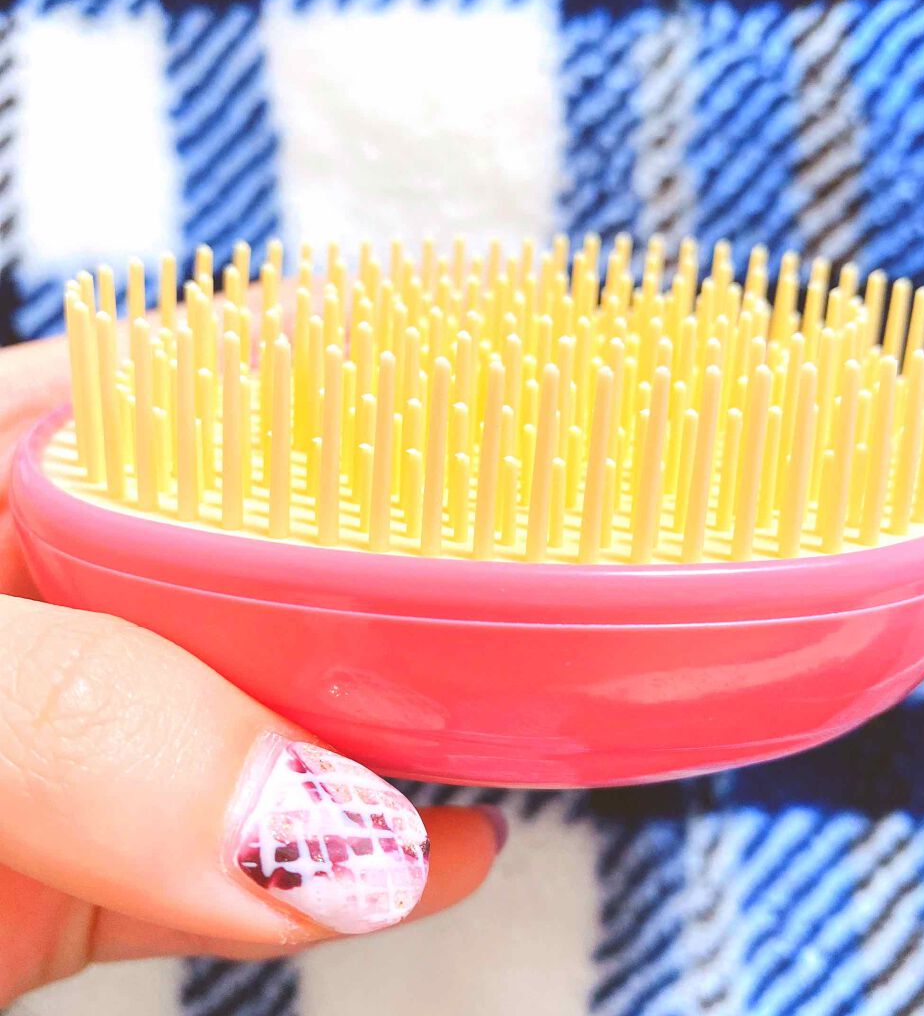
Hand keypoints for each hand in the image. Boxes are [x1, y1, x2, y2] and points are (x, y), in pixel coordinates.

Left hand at [0, 337, 503, 1004]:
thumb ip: (73, 714)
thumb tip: (307, 817)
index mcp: (7, 476)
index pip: (211, 397)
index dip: (350, 398)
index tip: (480, 422)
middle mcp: (63, 592)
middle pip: (278, 565)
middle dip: (405, 580)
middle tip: (529, 587)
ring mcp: (93, 731)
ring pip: (283, 718)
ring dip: (401, 734)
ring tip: (517, 711)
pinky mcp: (96, 864)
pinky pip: (256, 862)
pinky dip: (354, 869)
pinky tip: (447, 852)